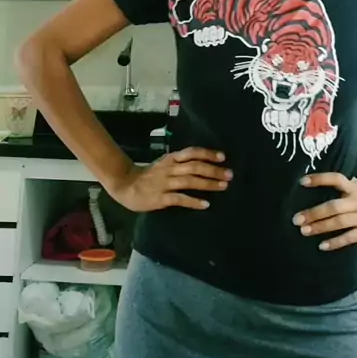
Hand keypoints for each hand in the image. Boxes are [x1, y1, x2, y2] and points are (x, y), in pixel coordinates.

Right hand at [108, 147, 232, 212]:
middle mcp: (170, 168)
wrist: (126, 185)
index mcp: (171, 159)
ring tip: (223, 187)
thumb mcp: (164, 163)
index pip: (192, 152)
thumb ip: (180, 162)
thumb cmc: (149, 175)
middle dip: (213, 170)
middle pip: (195, 166)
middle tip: (229, 175)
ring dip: (208, 184)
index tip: (223, 157)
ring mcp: (165, 183)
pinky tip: (205, 204)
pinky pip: (180, 199)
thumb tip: (202, 162)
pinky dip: (194, 201)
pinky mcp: (161, 198)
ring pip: (190, 181)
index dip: (208, 154)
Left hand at [293, 172, 356, 250]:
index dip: (319, 179)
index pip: (336, 179)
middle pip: (333, 206)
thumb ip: (342, 185)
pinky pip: (349, 237)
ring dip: (320, 227)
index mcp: (354, 188)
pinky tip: (322, 246)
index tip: (302, 181)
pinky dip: (335, 242)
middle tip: (296, 219)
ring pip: (339, 223)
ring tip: (304, 231)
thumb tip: (318, 182)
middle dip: (314, 213)